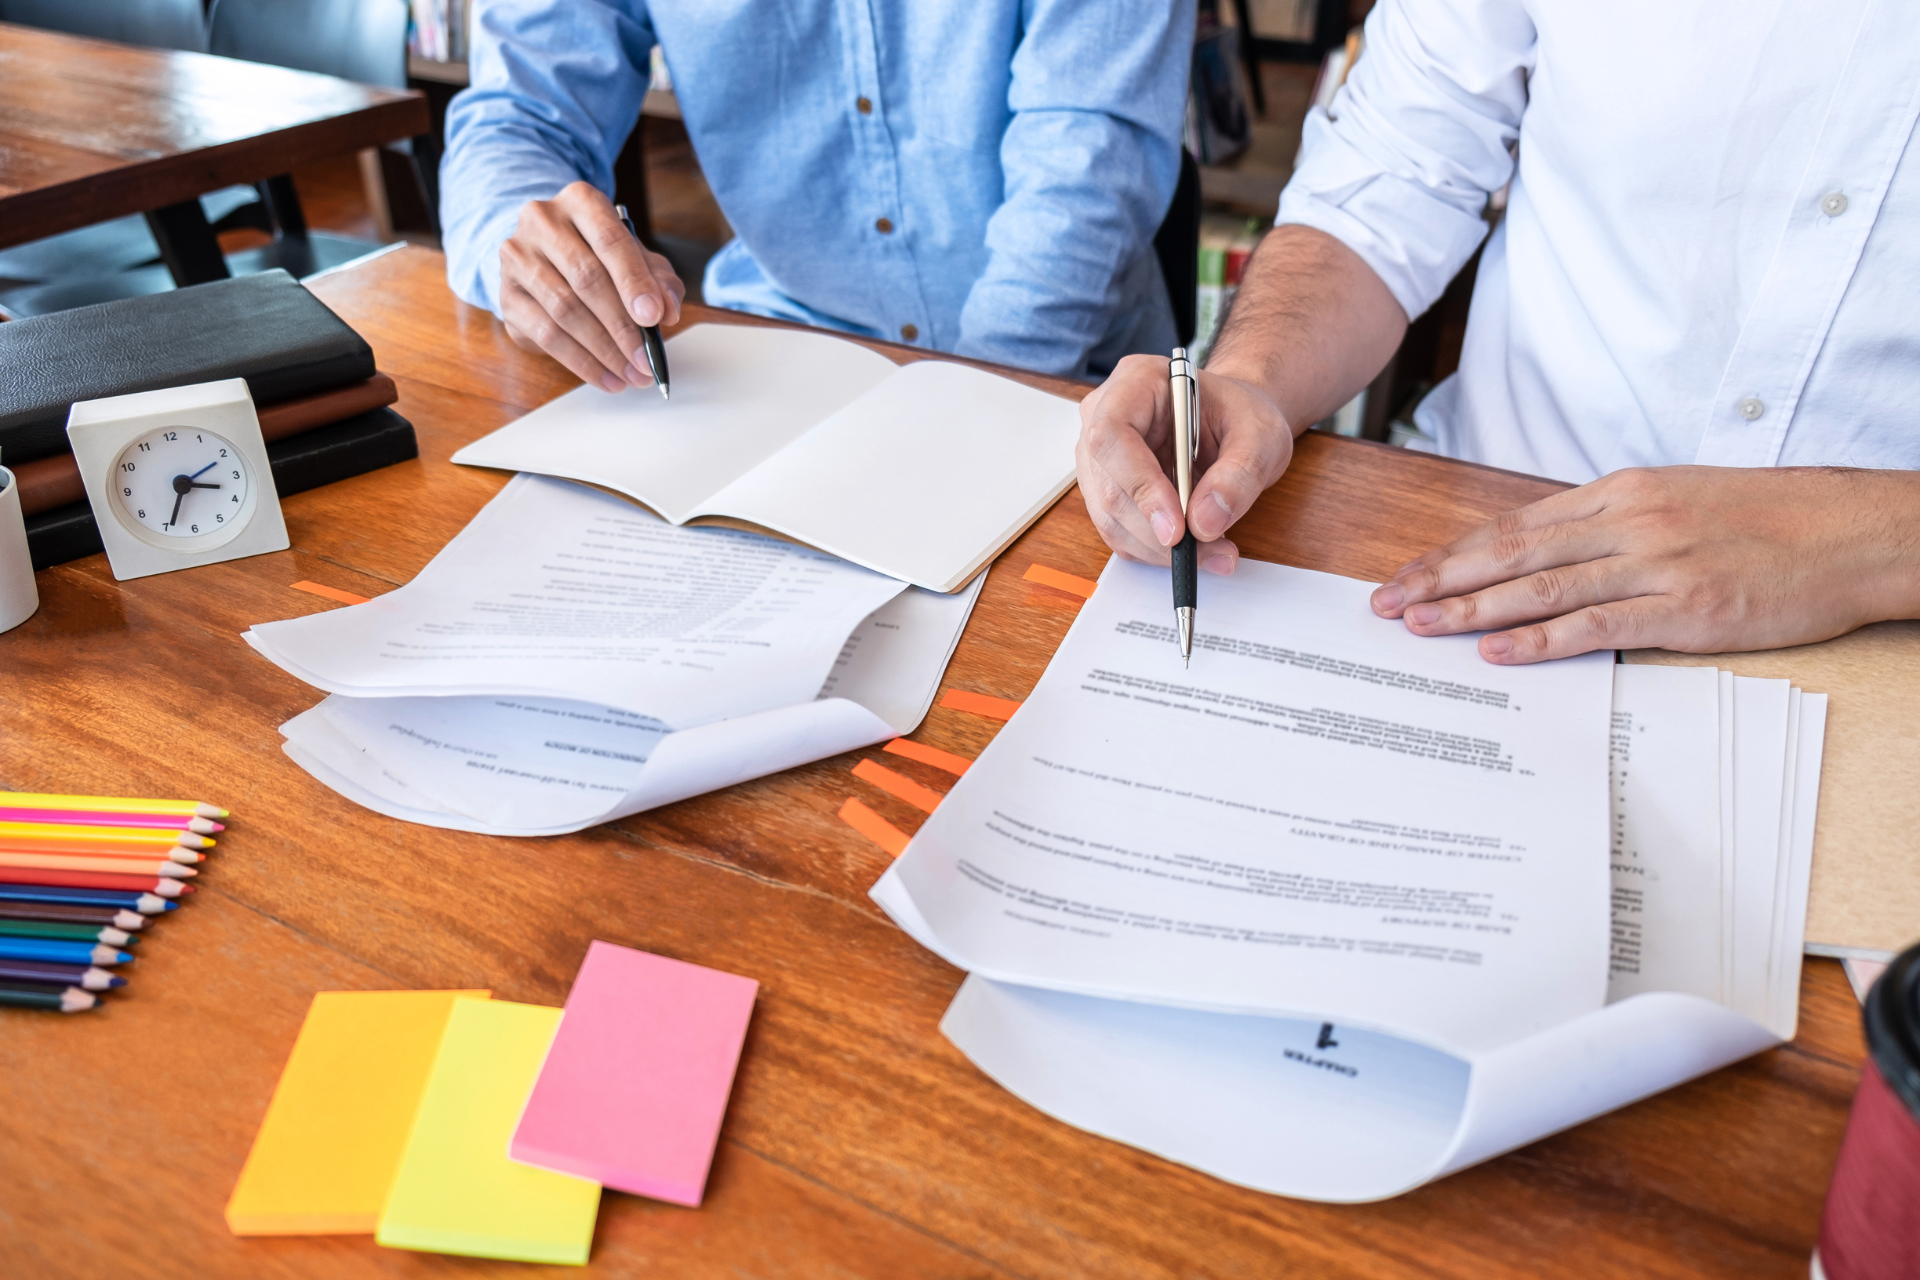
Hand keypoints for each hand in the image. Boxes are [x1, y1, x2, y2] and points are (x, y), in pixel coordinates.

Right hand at [498, 181, 685, 392]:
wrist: (546, 256)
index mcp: (581, 201)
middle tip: (646, 359)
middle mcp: (542, 221)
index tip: (654, 318)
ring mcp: (518, 257)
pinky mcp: (506, 295)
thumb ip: (659, 280)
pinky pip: (546, 334)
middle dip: (622, 326)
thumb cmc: (599, 256)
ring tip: (632, 375)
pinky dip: (581, 362)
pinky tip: (607, 378)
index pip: (610, 241)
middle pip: (586, 278)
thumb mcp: (637, 259)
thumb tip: (666, 310)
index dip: (634, 282)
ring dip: (604, 351)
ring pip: (565, 310)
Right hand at [1075, 355, 1298, 574]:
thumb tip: (1205, 522)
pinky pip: (1121, 533)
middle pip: (1108, 486)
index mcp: (1136, 382)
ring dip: (1160, 548)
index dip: (1140, 485)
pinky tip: (1197, 549)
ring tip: (1216, 552)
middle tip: (1211, 549)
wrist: (1233, 423)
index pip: (1111, 435)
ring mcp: (1100, 457)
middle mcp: (1104, 416)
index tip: (1177, 528)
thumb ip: (1239, 475)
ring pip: (1111, 518)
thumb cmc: (1241, 416)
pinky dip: (1157, 552)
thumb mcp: (1260, 436)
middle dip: (1157, 530)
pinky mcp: (1107, 491)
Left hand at [1370, 465, 1919, 662]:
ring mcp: (1658, 564)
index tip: (1408, 573)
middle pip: (1513, 552)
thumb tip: (1548, 551)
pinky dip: (1540, 639)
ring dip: (1473, 609)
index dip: (1454, 551)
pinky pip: (1597, 625)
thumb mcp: (1680, 500)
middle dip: (1442, 579)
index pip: (1516, 525)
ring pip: (1543, 588)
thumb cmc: (1771, 519)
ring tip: (1420, 626)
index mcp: (1624, 493)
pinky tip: (1496, 650)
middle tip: (1386, 604)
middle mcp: (1630, 522)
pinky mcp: (1688, 609)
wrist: (1856, 531)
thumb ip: (1611, 525)